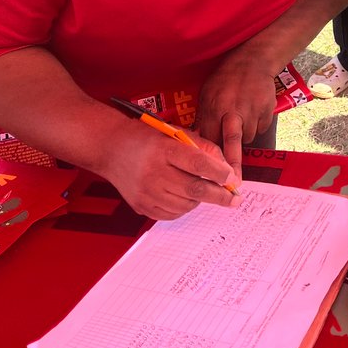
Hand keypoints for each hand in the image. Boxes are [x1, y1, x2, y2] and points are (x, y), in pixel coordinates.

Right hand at [100, 121, 238, 220]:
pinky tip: (184, 196)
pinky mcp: (140, 205)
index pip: (196, 163)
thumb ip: (204, 148)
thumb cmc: (149, 138)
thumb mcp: (177, 133)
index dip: (218, 172)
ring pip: (185, 204)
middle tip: (236, 199)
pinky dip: (185, 207)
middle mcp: (152, 172)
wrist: (111, 148)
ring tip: (202, 189)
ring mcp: (145, 192)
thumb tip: (228, 171)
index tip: (232, 178)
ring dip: (201, 200)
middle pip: (194, 189)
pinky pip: (171, 214)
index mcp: (163, 148)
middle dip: (220, 196)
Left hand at [196, 58, 277, 174]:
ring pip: (246, 138)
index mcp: (214, 107)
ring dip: (242, 135)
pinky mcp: (266, 112)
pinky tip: (252, 111)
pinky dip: (255, 125)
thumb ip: (204, 118)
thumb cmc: (225, 79)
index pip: (210, 139)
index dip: (209, 157)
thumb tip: (198, 144)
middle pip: (232, 144)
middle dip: (232, 165)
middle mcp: (232, 111)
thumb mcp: (207, 94)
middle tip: (233, 184)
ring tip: (240, 118)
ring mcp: (251, 111)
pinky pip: (259, 129)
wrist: (253, 60)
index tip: (208, 174)